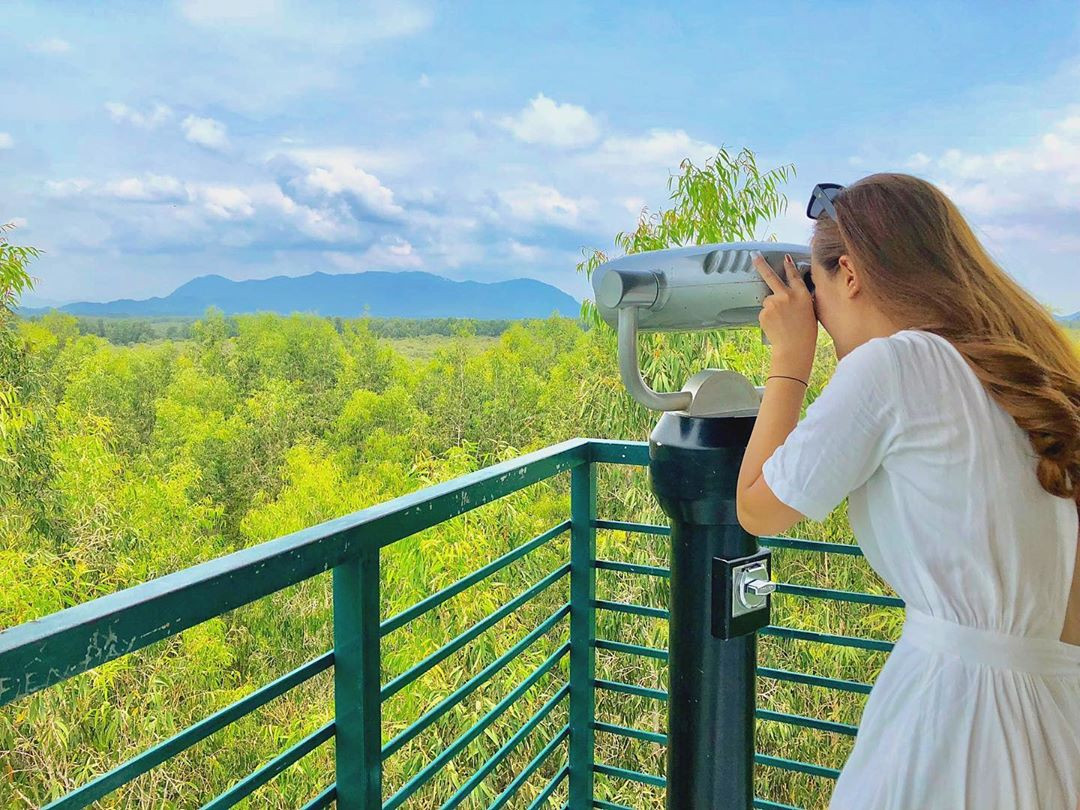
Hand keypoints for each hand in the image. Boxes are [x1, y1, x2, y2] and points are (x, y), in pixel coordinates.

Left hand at [751, 251, 816, 378]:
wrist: (794, 347)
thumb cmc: (806, 332)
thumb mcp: (810, 310)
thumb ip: (800, 298)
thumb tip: (790, 293)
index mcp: (802, 294)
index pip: (794, 276)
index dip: (789, 266)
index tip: (785, 258)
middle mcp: (786, 295)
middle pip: (771, 276)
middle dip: (762, 264)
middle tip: (754, 255)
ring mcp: (773, 303)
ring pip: (768, 301)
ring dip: (772, 308)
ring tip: (781, 321)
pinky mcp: (763, 312)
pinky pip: (764, 312)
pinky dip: (768, 318)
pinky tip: (776, 325)